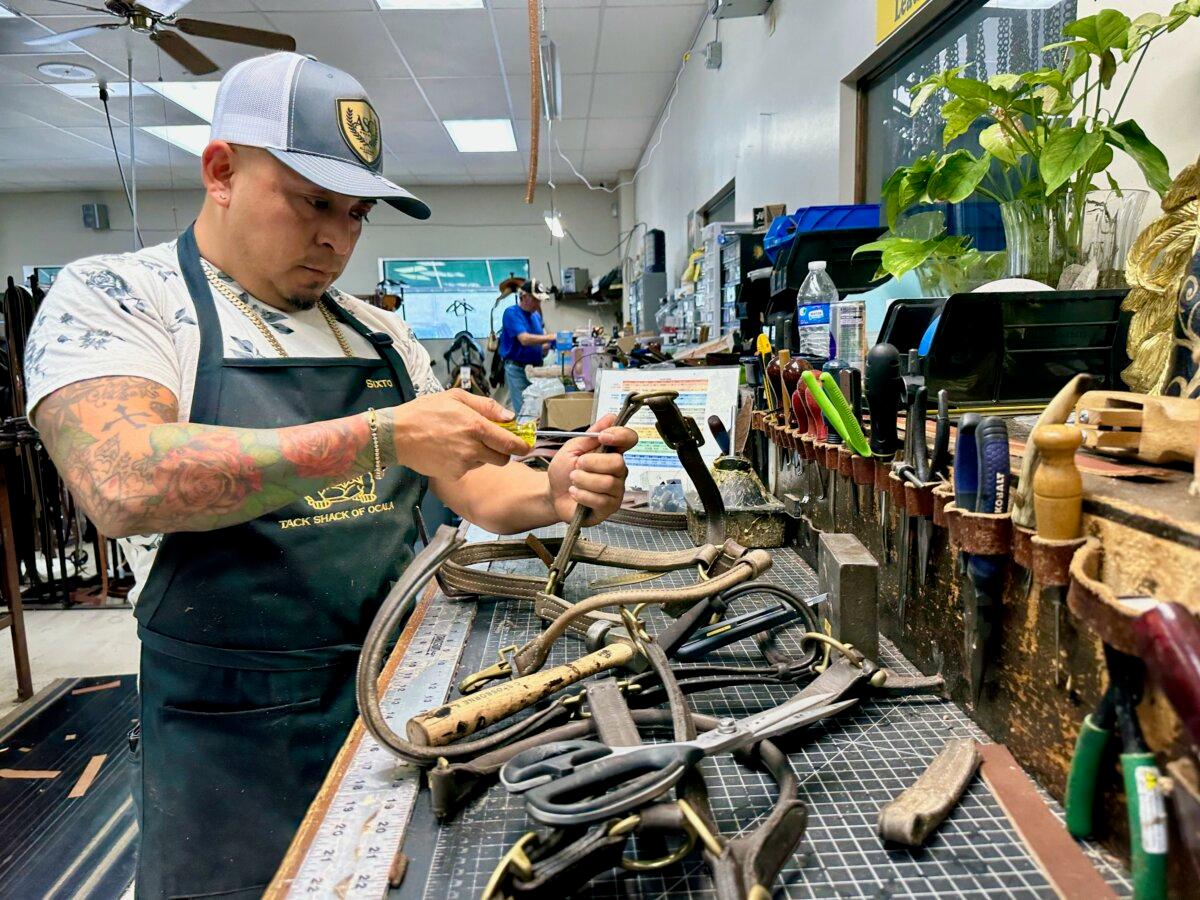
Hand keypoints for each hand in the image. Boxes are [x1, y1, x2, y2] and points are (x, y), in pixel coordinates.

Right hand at [389, 389, 528, 479]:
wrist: (396, 435)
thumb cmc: (424, 412)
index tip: (525, 445)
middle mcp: (472, 448)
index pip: (510, 443)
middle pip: (502, 459)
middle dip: (501, 452)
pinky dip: (463, 463)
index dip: (521, 446)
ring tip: (459, 442)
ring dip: (480, 456)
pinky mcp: (453, 475)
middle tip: (491, 443)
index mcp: (476, 426)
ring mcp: (463, 464)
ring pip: (484, 464)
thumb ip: (486, 406)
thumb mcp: (455, 397)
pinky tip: (448, 451)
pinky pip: (467, 470)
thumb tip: (509, 415)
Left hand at [546, 414, 637, 525]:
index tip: (603, 437)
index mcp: (611, 452)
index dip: (620, 436)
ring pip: (607, 483)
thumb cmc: (563, 471)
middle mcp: (618, 471)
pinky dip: (582, 495)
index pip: (629, 439)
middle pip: (618, 463)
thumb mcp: (573, 448)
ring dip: (584, 480)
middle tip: (577, 466)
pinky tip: (575, 493)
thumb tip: (611, 417)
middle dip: (592, 463)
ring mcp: (615, 490)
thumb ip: (591, 434)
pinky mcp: (609, 507)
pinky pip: (601, 500)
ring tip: (573, 481)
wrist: (552, 494)